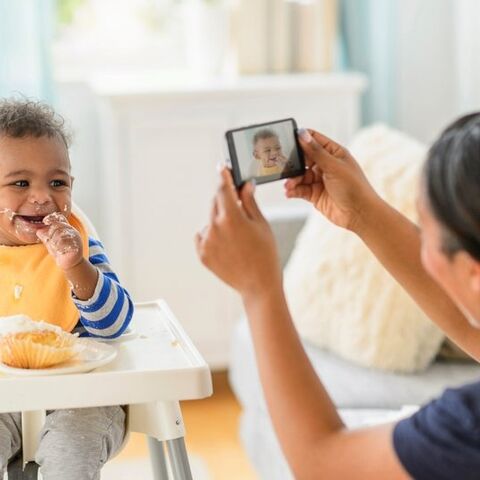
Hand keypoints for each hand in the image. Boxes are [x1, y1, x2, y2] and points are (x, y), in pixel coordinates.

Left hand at [36, 212, 83, 270]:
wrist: (69, 263)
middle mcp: (73, 231)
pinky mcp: (77, 247)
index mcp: (67, 228)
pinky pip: (64, 244)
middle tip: (51, 243)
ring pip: (60, 235)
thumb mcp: (51, 243)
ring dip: (54, 243)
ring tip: (56, 248)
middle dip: (51, 235)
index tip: (45, 221)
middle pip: (57, 226)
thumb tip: (39, 231)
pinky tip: (61, 252)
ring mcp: (76, 239)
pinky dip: (59, 249)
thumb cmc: (61, 252)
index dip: (52, 218)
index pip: (60, 218)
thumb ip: (46, 237)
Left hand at [196, 169, 281, 299]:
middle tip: (240, 208)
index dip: (223, 176)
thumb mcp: (261, 224)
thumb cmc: (265, 253)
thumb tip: (245, 185)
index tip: (222, 167)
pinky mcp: (202, 253)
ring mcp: (206, 241)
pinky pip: (203, 235)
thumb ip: (250, 202)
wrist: (258, 285)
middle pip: (216, 202)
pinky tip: (228, 245)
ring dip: (220, 219)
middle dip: (226, 200)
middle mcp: (214, 227)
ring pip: (210, 219)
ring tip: (237, 236)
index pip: (223, 188)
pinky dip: (212, 234)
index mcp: (231, 217)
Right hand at [285, 129, 379, 231]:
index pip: (314, 140)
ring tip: (289, 185)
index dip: (301, 139)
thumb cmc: (354, 187)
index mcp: (334, 153)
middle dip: (293, 163)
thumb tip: (302, 134)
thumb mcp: (334, 166)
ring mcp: (320, 180)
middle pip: (304, 158)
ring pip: (300, 176)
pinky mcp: (315, 194)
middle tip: (283, 166)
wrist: (360, 214)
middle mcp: (326, 165)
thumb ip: (316, 151)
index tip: (287, 140)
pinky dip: (294, 190)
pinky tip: (289, 192)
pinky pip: (300, 189)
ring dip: (293, 180)